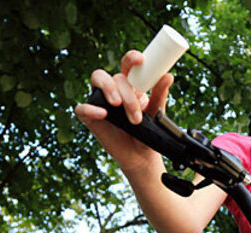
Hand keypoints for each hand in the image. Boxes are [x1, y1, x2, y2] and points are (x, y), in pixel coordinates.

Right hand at [74, 50, 173, 171]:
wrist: (141, 155)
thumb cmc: (149, 131)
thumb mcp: (156, 113)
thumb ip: (160, 95)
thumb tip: (168, 76)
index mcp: (131, 85)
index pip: (127, 65)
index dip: (131, 58)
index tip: (140, 60)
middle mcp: (114, 89)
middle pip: (115, 77)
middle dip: (127, 94)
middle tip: (136, 115)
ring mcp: (100, 101)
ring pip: (97, 81)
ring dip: (109, 90)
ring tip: (118, 106)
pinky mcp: (91, 118)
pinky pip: (82, 108)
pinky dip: (90, 108)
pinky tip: (102, 114)